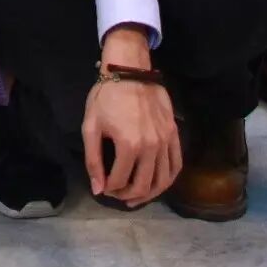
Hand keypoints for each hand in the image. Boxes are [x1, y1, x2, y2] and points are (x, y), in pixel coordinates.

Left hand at [82, 27, 180, 204]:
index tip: (103, 188)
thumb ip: (93, 160)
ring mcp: (165, 140)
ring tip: (137, 196)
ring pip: (163, 180)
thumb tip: (98, 190)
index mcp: (128, 145)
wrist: (129, 69)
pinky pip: (176, 164)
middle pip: (143, 186)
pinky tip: (158, 182)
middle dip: (127, 195)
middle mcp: (151, 147)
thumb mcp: (91, 126)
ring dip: (149, 194)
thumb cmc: (106, 96)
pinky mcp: (174, 133)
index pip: (119, 181)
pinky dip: (168, 179)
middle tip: (118, 194)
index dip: (109, 189)